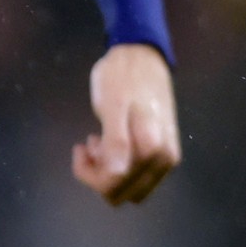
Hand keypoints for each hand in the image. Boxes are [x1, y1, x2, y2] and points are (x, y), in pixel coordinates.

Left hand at [72, 42, 180, 205]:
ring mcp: (164, 158)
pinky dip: (117, 164)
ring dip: (108, 169)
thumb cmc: (123, 77)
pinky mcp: (160, 152)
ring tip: (97, 140)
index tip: (80, 145)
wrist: (141, 55)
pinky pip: (135, 174)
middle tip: (89, 142)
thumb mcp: (113, 106)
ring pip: (128, 186)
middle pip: (122, 191)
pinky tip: (106, 140)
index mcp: (154, 151)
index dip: (90, 173)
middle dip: (99, 173)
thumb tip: (118, 174)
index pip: (115, 185)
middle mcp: (164, 161)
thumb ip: (117, 140)